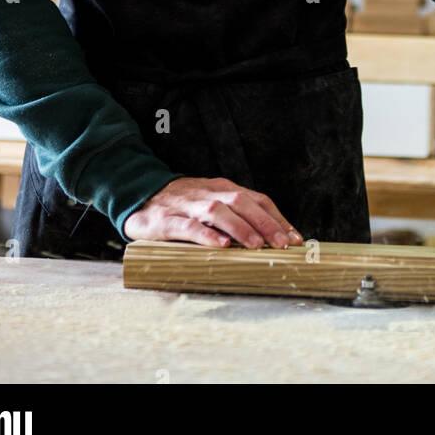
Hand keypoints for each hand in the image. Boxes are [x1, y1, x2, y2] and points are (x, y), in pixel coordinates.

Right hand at [123, 176, 303, 248]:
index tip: (294, 238)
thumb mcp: (211, 204)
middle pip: (242, 202)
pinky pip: (189, 226)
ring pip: (218, 211)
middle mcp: (209, 193)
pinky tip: (220, 246)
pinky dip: (206, 235)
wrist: (139, 196)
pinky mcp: (167, 220)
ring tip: (256, 245)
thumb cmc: (182, 206)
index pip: (257, 199)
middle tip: (283, 244)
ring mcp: (188, 205)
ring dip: (240, 228)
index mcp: (222, 189)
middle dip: (265, 223)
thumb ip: (235, 216)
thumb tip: (269, 239)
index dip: (277, 218)